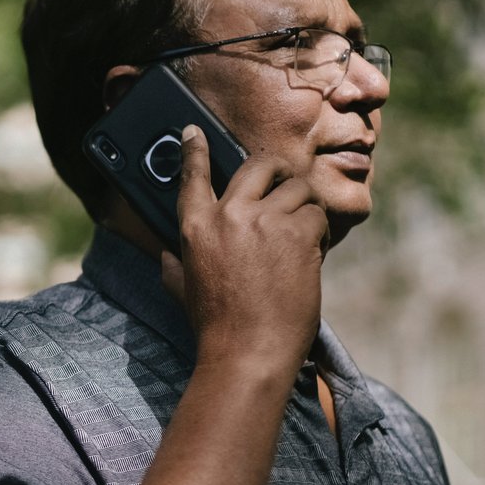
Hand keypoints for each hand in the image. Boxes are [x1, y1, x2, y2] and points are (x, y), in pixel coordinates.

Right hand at [173, 124, 327, 378]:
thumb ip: (174, 263)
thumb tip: (167, 252)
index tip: (194, 132)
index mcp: (195, 227)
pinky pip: (316, 212)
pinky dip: (318, 229)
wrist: (249, 352)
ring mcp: (265, 221)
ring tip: (300, 234)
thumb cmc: (216, 326)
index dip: (194, 149)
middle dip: (274, 171)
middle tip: (282, 186)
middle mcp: (228, 214)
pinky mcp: (298, 233)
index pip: (192, 174)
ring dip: (302, 207)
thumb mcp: (183, 289)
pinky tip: (310, 252)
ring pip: (296, 188)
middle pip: (257, 165)